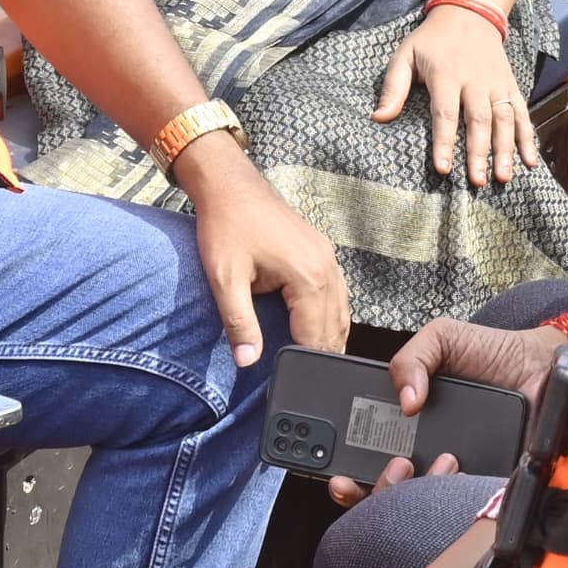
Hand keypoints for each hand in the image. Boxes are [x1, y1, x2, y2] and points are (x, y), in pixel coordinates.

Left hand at [172, 133, 348, 367]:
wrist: (230, 185)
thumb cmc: (226, 226)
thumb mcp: (225, 278)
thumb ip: (239, 323)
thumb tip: (247, 362)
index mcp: (308, 277)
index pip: (317, 337)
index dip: (306, 363)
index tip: (293, 381)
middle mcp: (327, 268)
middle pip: (335, 327)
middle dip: (322, 355)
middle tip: (308, 383)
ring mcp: (328, 257)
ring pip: (341, 311)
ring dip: (331, 337)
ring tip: (316, 365)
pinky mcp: (322, 251)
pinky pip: (338, 293)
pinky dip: (331, 316)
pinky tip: (320, 329)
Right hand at [327, 313, 566, 505]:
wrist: (546, 366)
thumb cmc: (495, 353)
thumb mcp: (442, 339)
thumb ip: (410, 358)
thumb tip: (404, 402)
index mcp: (410, 428)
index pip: (368, 465)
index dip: (349, 480)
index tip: (342, 477)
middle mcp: (428, 458)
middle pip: (386, 496)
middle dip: (379, 488)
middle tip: (400, 463)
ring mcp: (458, 478)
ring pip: (418, 510)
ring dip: (414, 494)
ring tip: (441, 462)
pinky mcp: (488, 489)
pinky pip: (461, 511)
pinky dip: (450, 500)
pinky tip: (457, 474)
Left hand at [374, 4, 536, 188]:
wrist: (470, 13)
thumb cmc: (431, 40)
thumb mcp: (406, 55)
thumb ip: (393, 87)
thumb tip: (378, 118)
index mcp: (446, 75)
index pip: (445, 113)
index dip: (445, 142)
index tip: (444, 168)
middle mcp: (475, 81)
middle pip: (478, 120)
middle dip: (479, 153)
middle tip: (477, 182)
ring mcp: (497, 84)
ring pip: (504, 119)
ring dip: (505, 150)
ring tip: (503, 178)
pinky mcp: (511, 85)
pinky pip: (522, 113)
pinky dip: (528, 138)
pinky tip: (530, 162)